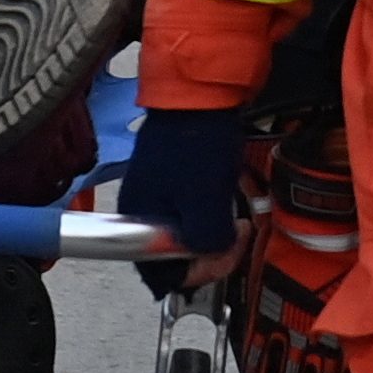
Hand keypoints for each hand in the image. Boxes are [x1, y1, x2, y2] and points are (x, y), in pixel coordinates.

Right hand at [119, 105, 248, 286]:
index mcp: (139, 220)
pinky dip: (209, 214)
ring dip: (211, 233)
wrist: (199, 99)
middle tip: (234, 237)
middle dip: (207, 253)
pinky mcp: (172, 182)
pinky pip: (189, 213)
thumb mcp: (204, 203)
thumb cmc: (195, 145)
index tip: (223, 256)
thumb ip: (206, 240)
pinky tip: (223, 201)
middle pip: (173, 257)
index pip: (160, 272)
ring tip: (232, 217)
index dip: (197, 272)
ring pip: (184, 236)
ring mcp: (156, 196)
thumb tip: (215, 253)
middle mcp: (142, 212)